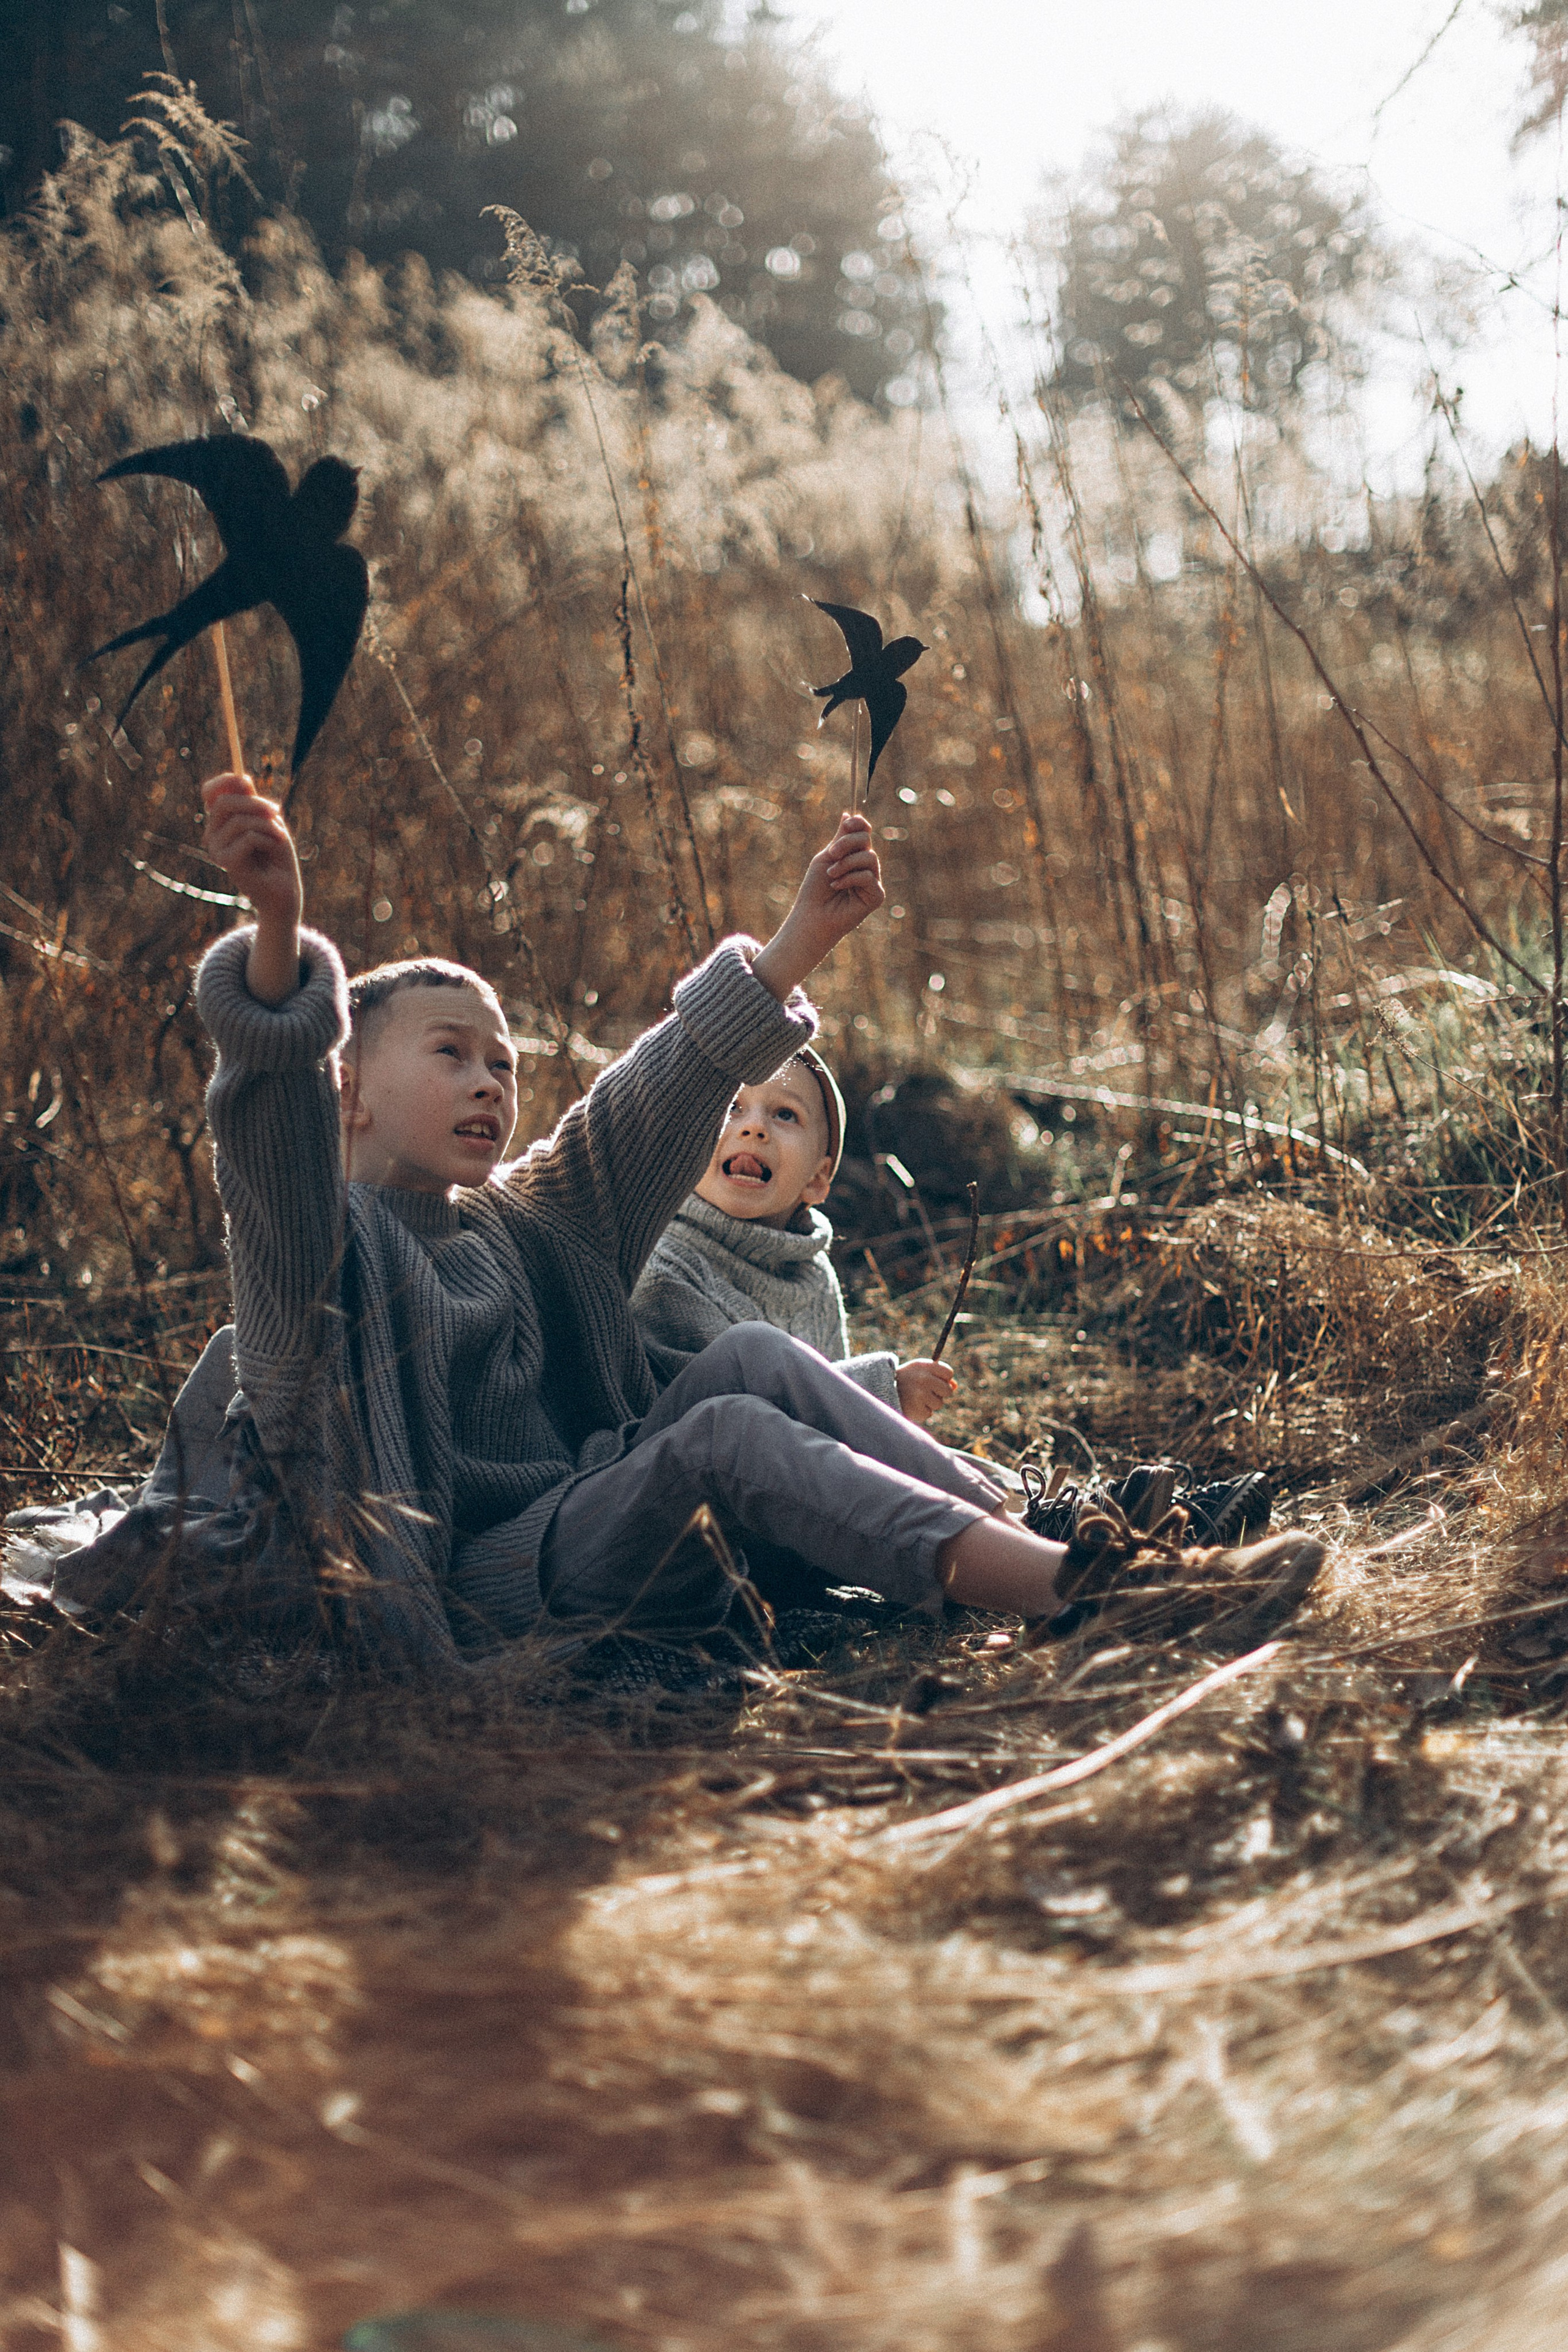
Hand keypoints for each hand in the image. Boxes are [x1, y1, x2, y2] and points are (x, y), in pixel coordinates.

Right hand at [201, 772, 303, 1006]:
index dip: (225, 780)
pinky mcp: (226, 862)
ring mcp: (216, 849)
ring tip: (279, 838)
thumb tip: (241, 776)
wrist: (283, 891)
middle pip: (225, 802)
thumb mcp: (267, 822)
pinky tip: (274, 849)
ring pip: (240, 820)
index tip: (247, 780)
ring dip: (268, 826)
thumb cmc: (277, 856)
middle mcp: (213, 834)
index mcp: (221, 822)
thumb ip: (252, 801)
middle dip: (256, 803)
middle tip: (277, 812)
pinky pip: (248, 837)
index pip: (210, 792)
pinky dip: (268, 839)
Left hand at [752, 812, 883, 1001]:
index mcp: (854, 855)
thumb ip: (841, 838)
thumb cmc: (815, 889)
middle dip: (848, 843)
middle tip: (831, 854)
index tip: (847, 822)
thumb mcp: (827, 857)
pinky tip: (837, 887)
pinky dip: (850, 879)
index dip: (858, 824)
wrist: (811, 916)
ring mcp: (872, 882)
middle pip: (867, 841)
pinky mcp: (876, 896)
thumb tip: (849, 814)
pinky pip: (868, 876)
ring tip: (831, 875)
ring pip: (869, 858)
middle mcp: (866, 867)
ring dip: (846, 864)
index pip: (864, 832)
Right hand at [895, 1357, 957, 1423]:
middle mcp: (924, 1379)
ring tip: (916, 1398)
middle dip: (940, 1393)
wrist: (881, 1389)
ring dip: (930, 1403)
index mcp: (925, 1366)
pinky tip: (911, 1405)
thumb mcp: (920, 1371)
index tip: (936, 1380)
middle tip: (927, 1392)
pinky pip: (929, 1413)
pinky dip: (921, 1412)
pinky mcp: (917, 1409)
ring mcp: (920, 1395)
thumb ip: (938, 1376)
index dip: (945, 1378)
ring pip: (939, 1404)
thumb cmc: (905, 1379)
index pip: (948, 1373)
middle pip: (948, 1390)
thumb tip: (955, 1386)